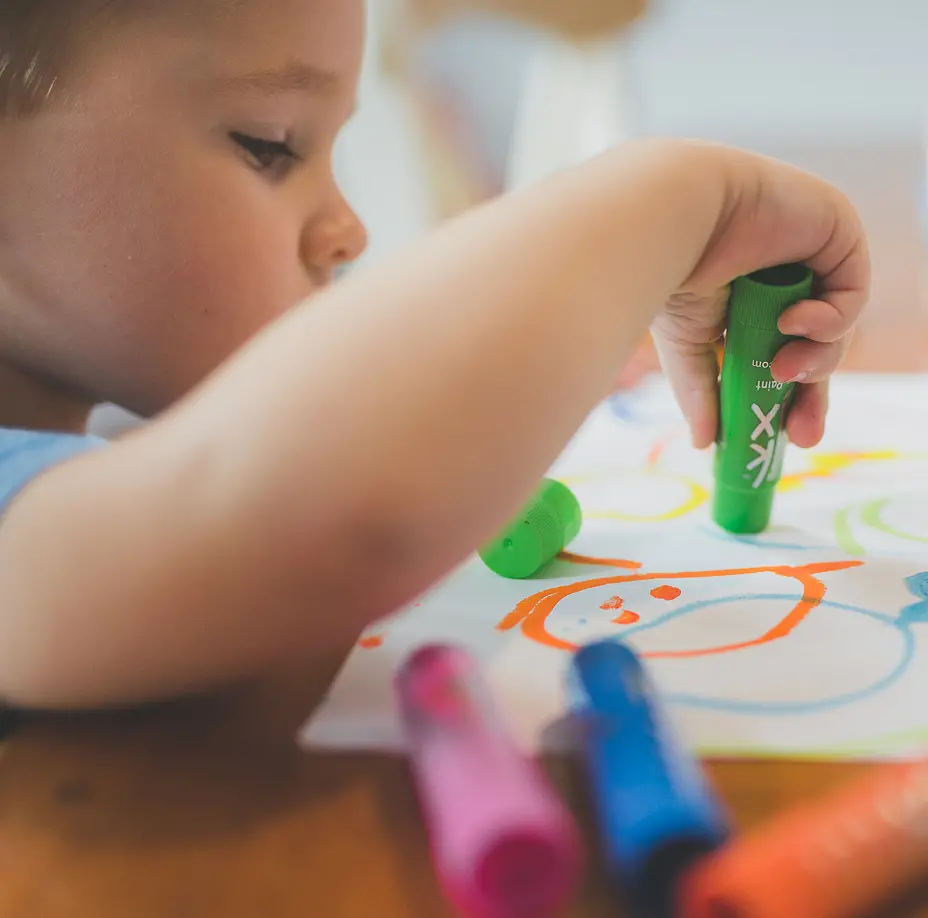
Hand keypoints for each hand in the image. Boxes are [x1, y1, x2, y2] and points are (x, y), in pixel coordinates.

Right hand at [650, 144, 869, 449]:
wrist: (674, 217)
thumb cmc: (669, 271)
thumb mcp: (687, 348)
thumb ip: (702, 392)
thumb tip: (706, 443)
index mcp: (746, 300)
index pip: (779, 355)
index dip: (787, 397)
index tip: (785, 438)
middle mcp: (781, 277)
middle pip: (816, 348)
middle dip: (811, 393)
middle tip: (801, 433)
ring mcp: (810, 253)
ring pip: (835, 327)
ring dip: (817, 358)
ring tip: (785, 368)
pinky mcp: (836, 231)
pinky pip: (851, 293)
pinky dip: (830, 319)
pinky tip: (796, 321)